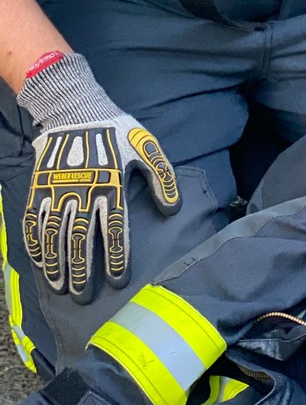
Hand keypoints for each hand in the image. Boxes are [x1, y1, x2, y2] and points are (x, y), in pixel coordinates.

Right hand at [17, 53, 180, 301]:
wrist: (76, 109)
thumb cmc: (116, 131)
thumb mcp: (147, 147)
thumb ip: (162, 178)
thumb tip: (172, 209)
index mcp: (112, 185)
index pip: (115, 230)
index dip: (117, 257)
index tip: (118, 280)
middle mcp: (83, 192)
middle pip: (82, 240)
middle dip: (84, 270)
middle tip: (84, 296)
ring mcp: (58, 191)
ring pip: (56, 235)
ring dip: (58, 263)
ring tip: (62, 286)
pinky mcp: (39, 187)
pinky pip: (34, 221)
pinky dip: (36, 244)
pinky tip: (40, 262)